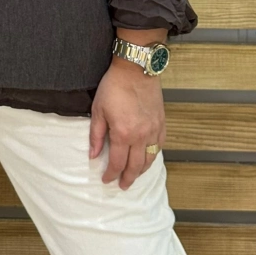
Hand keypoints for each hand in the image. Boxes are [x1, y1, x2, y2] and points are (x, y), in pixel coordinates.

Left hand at [89, 56, 165, 189]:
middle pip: (136, 166)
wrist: (136, 68)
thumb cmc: (114, 86)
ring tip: (134, 176)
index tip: (106, 179)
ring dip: (142, 171)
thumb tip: (93, 156)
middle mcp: (141, 136)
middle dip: (128, 179)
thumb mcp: (98, 109)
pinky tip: (148, 157)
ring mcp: (154, 130)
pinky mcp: (161, 123)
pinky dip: (153, 155)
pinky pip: (159, 146)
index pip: (118, 163)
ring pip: (150, 159)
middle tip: (122, 186)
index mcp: (123, 133)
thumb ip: (96, 135)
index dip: (111, 174)